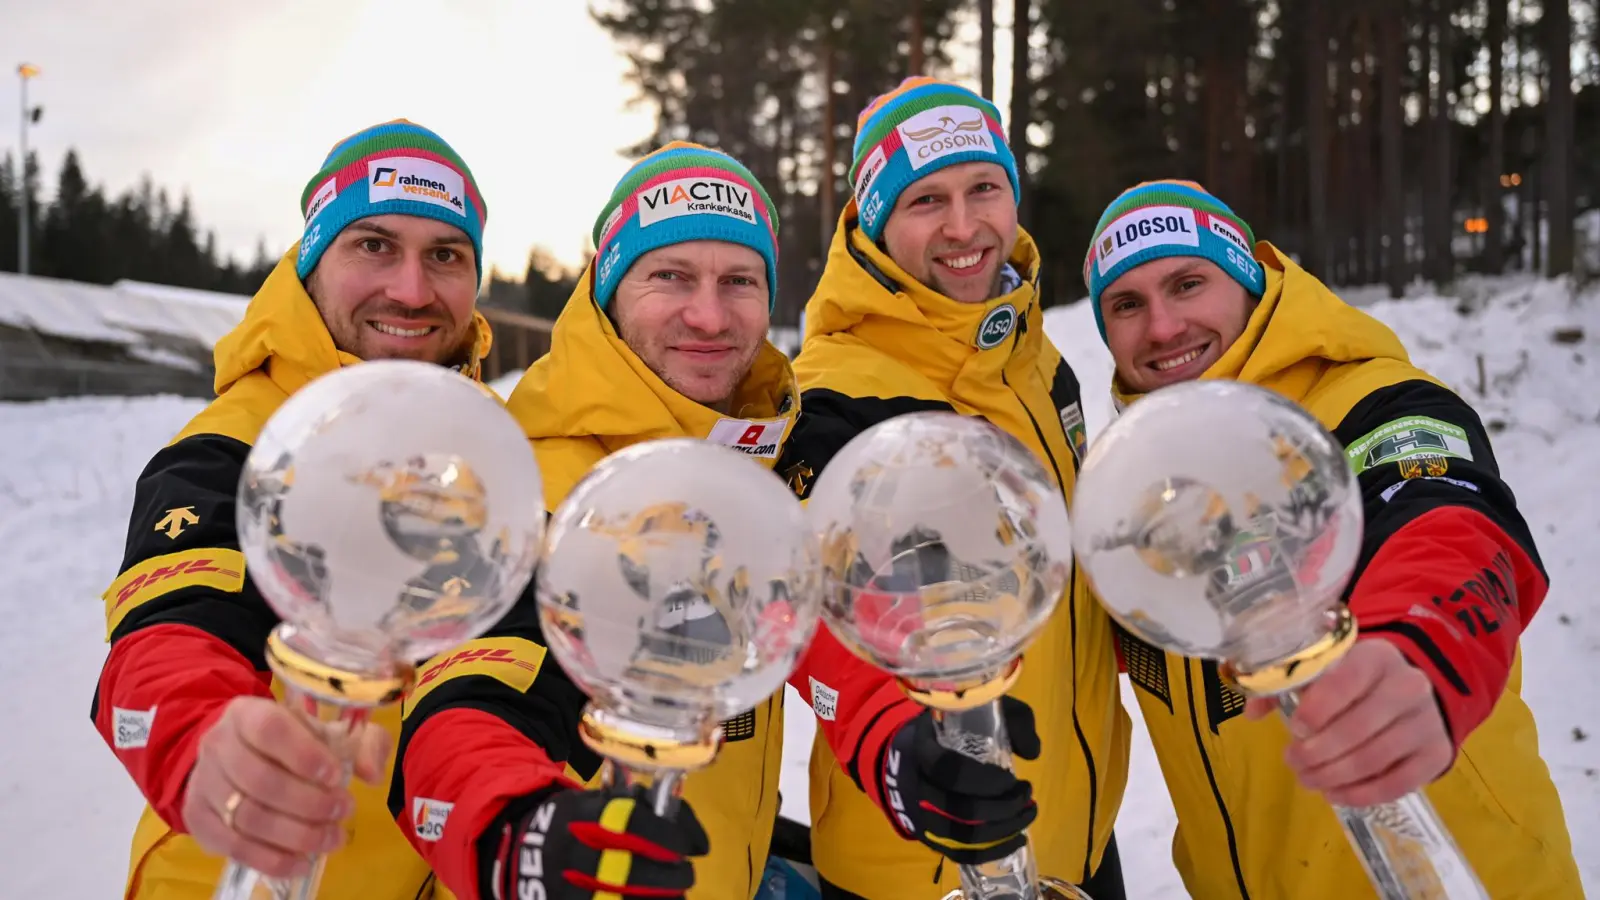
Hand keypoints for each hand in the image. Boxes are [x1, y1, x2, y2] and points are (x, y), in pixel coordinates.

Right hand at [181, 696, 390, 877]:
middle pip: (260, 780)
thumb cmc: (291, 739)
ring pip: (248, 817)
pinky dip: (272, 860)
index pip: (270, 729)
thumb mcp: (329, 728)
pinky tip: (303, 862)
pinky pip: (234, 847)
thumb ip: (360, 743)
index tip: (336, 776)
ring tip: (332, 838)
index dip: (305, 755)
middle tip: (344, 810)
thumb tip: (371, 774)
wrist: (234, 753)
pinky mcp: (198, 819)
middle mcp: (218, 745)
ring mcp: (203, 783)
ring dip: (297, 835)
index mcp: (248, 714)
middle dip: (309, 803)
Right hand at [494, 784, 709, 899]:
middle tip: (685, 874)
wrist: (522, 847)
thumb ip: (643, 808)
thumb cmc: (575, 820)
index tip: (688, 846)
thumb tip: (695, 837)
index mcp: (582, 815)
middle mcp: (572, 851)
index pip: (631, 822)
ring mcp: (565, 885)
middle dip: (669, 877)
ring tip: (675, 896)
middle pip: (630, 870)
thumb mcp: (600, 801)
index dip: (667, 835)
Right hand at [873, 696, 1038, 863]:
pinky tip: (1016, 838)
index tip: (1012, 776)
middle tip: (1027, 794)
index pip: (950, 771)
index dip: (985, 780)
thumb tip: (1033, 752)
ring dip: (1003, 830)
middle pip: (961, 810)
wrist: (903, 754)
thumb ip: (1010, 718)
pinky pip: (960, 854)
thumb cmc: (945, 729)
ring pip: (963, 837)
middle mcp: (916, 787)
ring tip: (1028, 814)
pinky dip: (992, 851)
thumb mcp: (974, 709)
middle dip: (1003, 807)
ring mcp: (920, 816)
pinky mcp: (928, 836)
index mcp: (922, 749)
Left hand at [1244, 638, 1451, 806]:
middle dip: (1318, 752)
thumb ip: (1285, 685)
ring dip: (1334, 776)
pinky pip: (1398, 783)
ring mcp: (1427, 722)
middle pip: (1358, 728)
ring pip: (1375, 758)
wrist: (1411, 692)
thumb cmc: (1355, 681)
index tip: (1294, 730)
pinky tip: (1335, 794)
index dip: (1316, 709)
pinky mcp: (1437, 754)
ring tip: (1307, 779)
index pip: (1345, 682)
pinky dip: (1362, 794)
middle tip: (1293, 762)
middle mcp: (1408, 687)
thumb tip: (1251, 713)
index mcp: (1375, 658)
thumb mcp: (1326, 670)